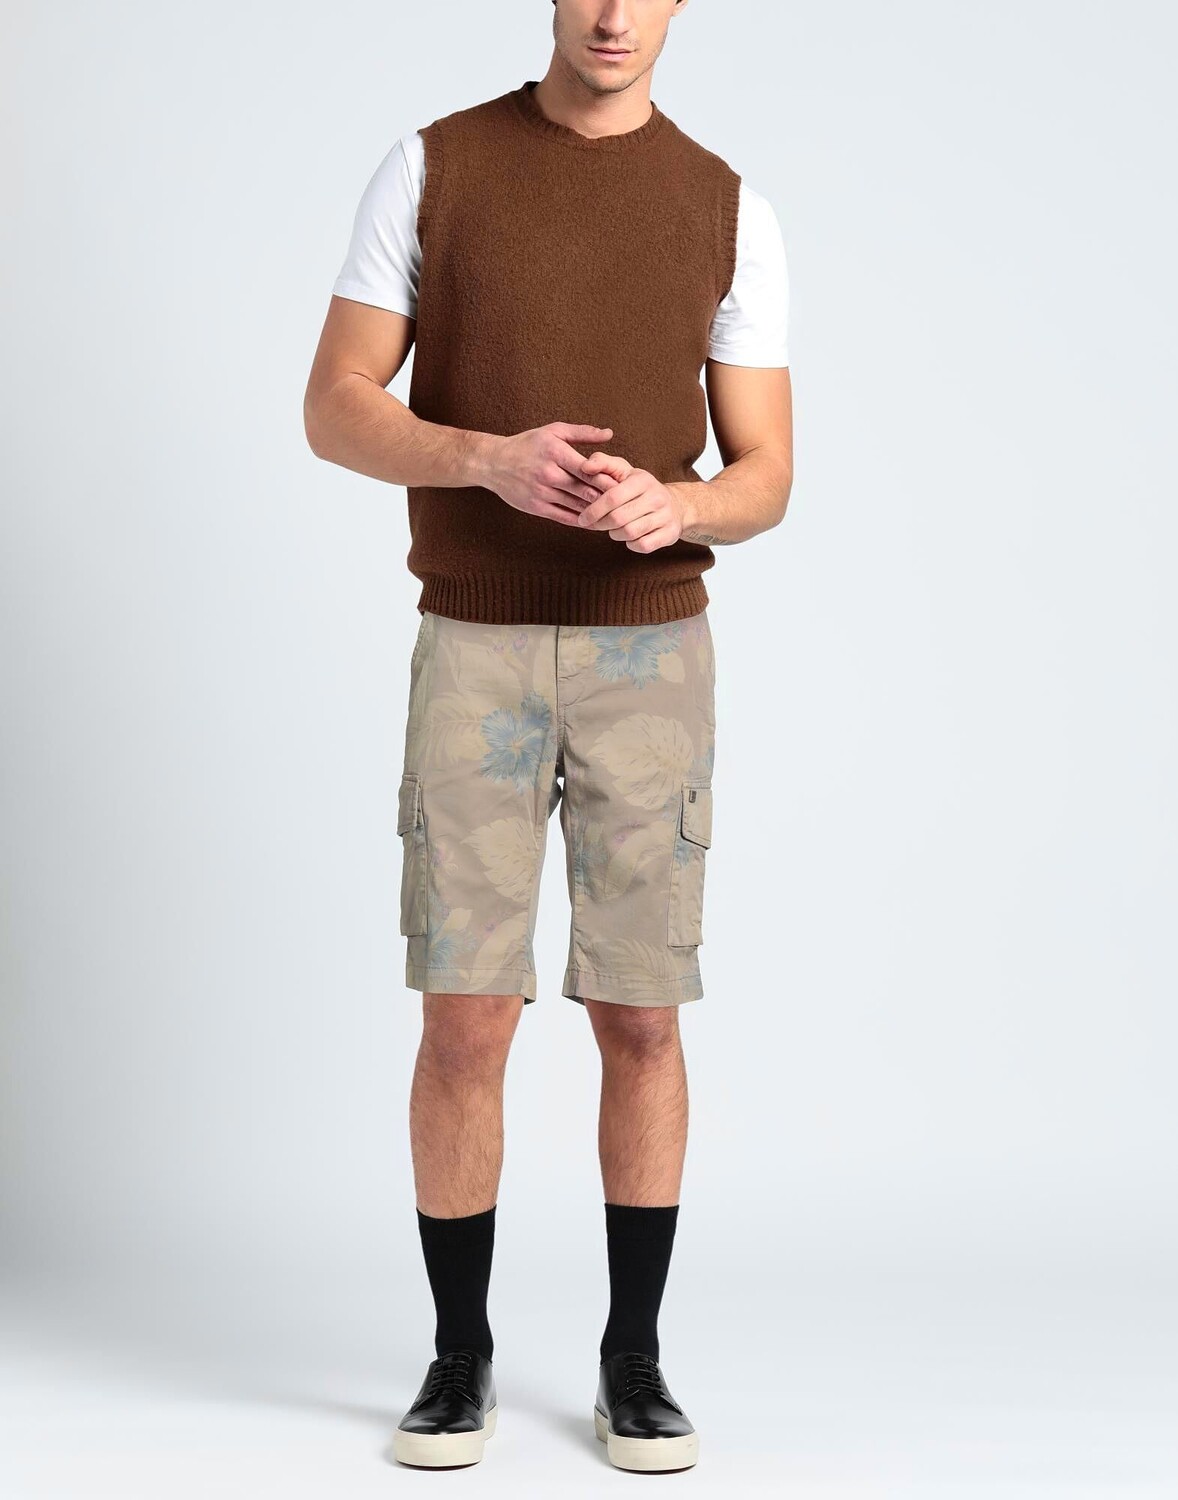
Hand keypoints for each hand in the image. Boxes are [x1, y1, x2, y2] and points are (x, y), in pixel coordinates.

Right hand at [479, 422, 615, 525]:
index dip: (607, 478)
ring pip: (576, 506)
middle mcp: (548, 473)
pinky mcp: (537, 507)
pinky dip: (582, 521)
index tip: (624, 484)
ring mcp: (542, 492)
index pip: (587, 469)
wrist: (494, 463)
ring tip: (616, 515)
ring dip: (597, 512)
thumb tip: (609, 434)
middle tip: (627, 503)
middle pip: (585, 490)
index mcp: (555, 452)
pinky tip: (595, 522)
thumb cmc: (527, 444)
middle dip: (606, 498)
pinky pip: (564, 517)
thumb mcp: (553, 431)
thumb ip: (582, 433)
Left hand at [575, 453, 688, 551]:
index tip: (583, 519)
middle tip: (596, 525)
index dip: (594, 510)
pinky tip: (630, 537)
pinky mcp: (670, 533)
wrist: (676, 504)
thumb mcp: (624, 471)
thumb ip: (602, 463)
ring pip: (629, 533)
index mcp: (643, 480)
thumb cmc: (641, 489)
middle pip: (618, 518)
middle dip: (601, 524)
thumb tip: (584, 467)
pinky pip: (643, 545)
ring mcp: (665, 516)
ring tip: (614, 529)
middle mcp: (657, 497)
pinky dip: (631, 544)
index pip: (612, 497)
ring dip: (615, 534)